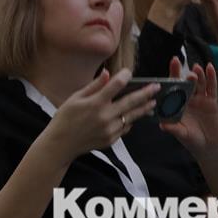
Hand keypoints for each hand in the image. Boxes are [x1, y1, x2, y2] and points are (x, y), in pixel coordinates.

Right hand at [39, 69, 159, 162]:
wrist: (61, 144)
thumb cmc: (65, 118)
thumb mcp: (75, 98)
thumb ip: (94, 86)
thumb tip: (107, 73)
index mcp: (94, 103)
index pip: (116, 85)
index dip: (125, 76)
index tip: (130, 72)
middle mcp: (104, 116)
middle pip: (130, 101)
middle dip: (146, 93)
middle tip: (157, 87)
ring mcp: (109, 130)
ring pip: (132, 116)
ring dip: (144, 108)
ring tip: (153, 102)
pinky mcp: (111, 140)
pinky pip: (125, 128)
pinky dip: (130, 121)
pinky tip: (135, 115)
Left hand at [159, 58, 217, 159]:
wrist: (208, 146)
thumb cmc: (191, 140)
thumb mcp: (181, 134)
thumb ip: (173, 128)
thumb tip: (162, 124)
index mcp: (178, 104)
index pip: (174, 87)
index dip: (172, 75)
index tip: (170, 64)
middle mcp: (189, 99)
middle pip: (186, 83)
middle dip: (183, 73)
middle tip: (179, 63)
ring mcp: (200, 99)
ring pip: (199, 83)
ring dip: (197, 75)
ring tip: (196, 68)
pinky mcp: (212, 101)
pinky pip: (211, 88)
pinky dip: (211, 78)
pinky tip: (210, 68)